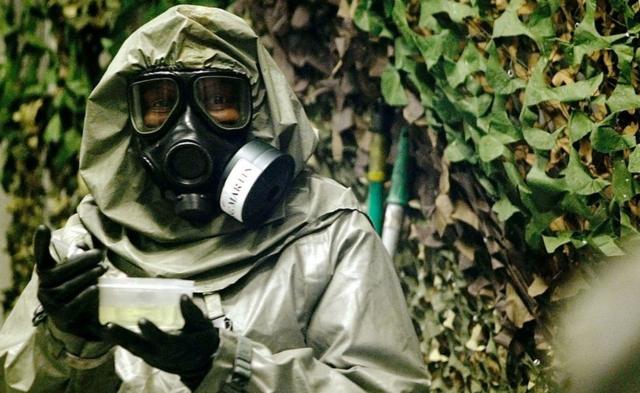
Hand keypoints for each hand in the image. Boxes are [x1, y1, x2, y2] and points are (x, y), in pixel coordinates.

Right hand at [34, 225, 106, 340]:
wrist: (80, 322)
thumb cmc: (79, 290)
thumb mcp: (79, 273)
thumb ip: (80, 257)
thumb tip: (83, 244)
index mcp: (47, 272)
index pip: (41, 256)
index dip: (41, 242)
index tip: (43, 227)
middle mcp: (43, 287)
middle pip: (62, 270)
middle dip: (83, 261)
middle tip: (100, 256)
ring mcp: (50, 302)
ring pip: (69, 286)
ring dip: (88, 276)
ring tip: (102, 269)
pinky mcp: (60, 316)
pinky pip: (74, 303)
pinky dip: (86, 294)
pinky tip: (95, 288)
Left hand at [105, 295, 218, 390]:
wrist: (199, 363)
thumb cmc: (202, 341)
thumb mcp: (203, 327)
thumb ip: (193, 314)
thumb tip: (183, 296)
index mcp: (176, 346)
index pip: (162, 340)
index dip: (152, 331)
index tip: (142, 320)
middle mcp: (160, 354)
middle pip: (138, 347)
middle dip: (123, 336)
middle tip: (109, 326)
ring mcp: (151, 357)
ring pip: (131, 348)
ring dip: (117, 338)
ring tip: (104, 326)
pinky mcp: (146, 356)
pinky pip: (131, 348)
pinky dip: (119, 339)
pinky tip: (109, 328)